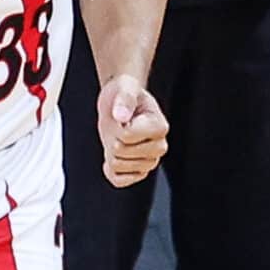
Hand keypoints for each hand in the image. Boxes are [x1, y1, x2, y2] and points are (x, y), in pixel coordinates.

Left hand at [97, 74, 167, 188]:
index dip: (116, 125)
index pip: (126, 135)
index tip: (122, 115)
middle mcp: (160, 147)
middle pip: (120, 152)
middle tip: (118, 126)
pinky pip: (118, 180)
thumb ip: (124, 99)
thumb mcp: (125, 88)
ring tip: (118, 137)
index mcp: (160, 127)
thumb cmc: (126, 94)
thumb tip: (121, 116)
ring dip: (110, 151)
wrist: (121, 104)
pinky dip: (110, 170)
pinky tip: (112, 156)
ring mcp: (150, 162)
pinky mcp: (140, 172)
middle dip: (111, 138)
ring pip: (117, 166)